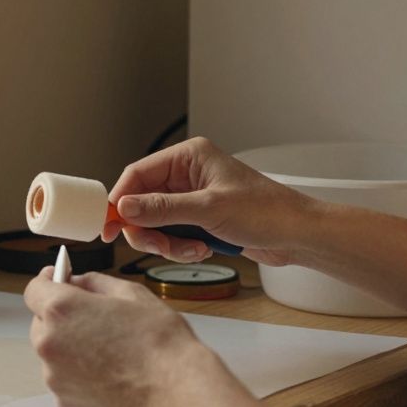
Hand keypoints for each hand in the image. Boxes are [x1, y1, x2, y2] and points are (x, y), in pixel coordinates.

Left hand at [24, 268, 223, 406]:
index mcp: (61, 309)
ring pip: (53, 354)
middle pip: (40, 323)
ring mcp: (55, 377)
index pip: (34, 289)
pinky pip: (65, 380)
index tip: (59, 280)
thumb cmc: (158, 341)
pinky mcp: (66, 403)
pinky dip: (79, 374)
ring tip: (108, 351)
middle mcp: (49, 343)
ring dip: (70, 347)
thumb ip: (94, 282)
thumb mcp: (130, 293)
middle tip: (93, 319)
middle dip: (60, 317)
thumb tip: (76, 282)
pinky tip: (109, 373)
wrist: (175, 392)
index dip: (48, 282)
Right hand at [106, 137, 323, 265]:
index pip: (138, 174)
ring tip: (191, 249)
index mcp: (189, 157)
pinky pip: (173, 235)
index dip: (120, 200)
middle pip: (143, 202)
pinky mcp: (200, 220)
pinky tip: (203, 249)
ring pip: (156, 223)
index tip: (109, 224)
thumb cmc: (266, 212)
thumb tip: (124, 208)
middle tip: (157, 246)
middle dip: (148, 228)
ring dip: (168, 242)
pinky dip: (181, 248)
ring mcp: (193, 198)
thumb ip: (163, 209)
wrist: (297, 236)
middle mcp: (188, 174)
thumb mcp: (209, 210)